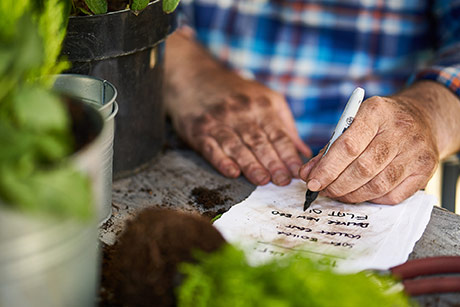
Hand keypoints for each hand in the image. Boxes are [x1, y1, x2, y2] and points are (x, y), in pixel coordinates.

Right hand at [165, 31, 310, 185]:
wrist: (194, 76)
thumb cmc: (236, 92)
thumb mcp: (266, 98)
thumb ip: (285, 126)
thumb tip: (305, 153)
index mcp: (261, 105)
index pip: (278, 134)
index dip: (288, 154)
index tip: (297, 171)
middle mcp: (241, 113)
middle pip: (259, 142)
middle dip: (273, 163)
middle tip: (283, 181)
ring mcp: (218, 121)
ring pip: (237, 146)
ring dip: (251, 165)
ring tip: (263, 180)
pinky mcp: (198, 130)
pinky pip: (211, 148)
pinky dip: (221, 161)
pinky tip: (232, 172)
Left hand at [300, 93, 439, 203]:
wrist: (422, 118)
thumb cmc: (379, 123)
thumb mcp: (353, 124)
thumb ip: (329, 149)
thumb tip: (308, 174)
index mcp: (376, 112)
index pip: (348, 146)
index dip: (327, 168)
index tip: (312, 182)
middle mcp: (400, 129)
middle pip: (363, 168)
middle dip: (337, 185)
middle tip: (323, 190)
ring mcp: (416, 151)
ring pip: (377, 185)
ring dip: (351, 195)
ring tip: (337, 193)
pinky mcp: (426, 170)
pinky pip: (392, 196)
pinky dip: (371, 199)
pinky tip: (360, 193)